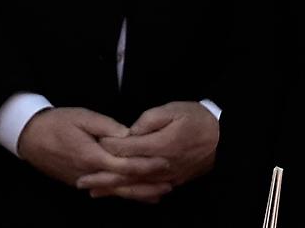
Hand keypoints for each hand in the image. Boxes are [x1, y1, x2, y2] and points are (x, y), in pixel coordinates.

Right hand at [16, 107, 168, 190]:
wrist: (29, 136)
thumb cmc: (58, 123)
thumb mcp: (84, 117)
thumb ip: (107, 127)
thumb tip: (129, 135)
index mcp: (92, 156)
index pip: (124, 165)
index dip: (146, 165)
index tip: (165, 163)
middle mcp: (88, 173)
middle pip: (122, 184)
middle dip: (146, 186)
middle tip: (170, 185)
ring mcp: (82, 179)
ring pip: (113, 191)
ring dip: (136, 193)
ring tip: (159, 194)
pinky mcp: (79, 181)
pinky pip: (104, 190)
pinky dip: (121, 193)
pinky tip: (135, 194)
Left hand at [80, 101, 217, 200]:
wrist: (224, 136)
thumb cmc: (198, 119)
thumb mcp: (174, 109)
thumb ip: (149, 119)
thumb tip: (129, 132)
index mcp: (160, 145)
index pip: (127, 149)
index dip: (107, 147)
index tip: (92, 144)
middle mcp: (161, 165)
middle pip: (126, 173)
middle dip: (102, 177)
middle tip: (81, 180)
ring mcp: (167, 176)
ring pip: (135, 185)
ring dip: (113, 189)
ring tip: (93, 192)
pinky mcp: (173, 181)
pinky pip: (148, 190)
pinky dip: (132, 194)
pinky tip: (121, 194)